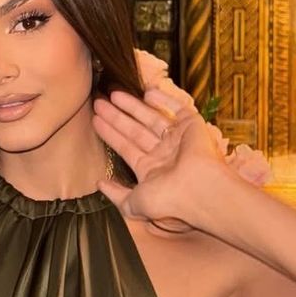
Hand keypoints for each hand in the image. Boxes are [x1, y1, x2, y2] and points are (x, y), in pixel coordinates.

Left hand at [92, 88, 232, 231]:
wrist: (200, 190)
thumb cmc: (169, 200)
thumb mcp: (134, 203)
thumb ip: (116, 194)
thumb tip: (99, 185)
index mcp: (152, 171)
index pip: (126, 148)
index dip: (110, 134)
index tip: (95, 121)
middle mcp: (165, 154)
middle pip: (135, 131)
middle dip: (116, 117)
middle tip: (98, 103)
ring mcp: (178, 139)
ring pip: (151, 118)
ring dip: (132, 106)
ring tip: (113, 94)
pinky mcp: (192, 126)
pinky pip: (178, 109)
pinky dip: (165, 100)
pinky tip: (147, 93)